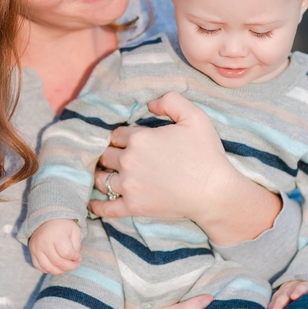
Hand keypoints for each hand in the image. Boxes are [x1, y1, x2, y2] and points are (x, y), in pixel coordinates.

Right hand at [29, 219, 81, 274]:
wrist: (46, 219)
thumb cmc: (63, 226)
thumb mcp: (75, 230)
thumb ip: (77, 246)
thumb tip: (75, 260)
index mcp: (56, 235)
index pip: (66, 253)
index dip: (75, 258)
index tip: (79, 257)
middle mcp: (44, 242)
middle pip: (58, 262)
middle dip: (70, 267)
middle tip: (75, 264)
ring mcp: (36, 248)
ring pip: (48, 268)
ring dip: (60, 271)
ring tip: (66, 267)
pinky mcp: (32, 252)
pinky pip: (39, 267)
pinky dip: (49, 270)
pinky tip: (56, 266)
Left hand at [88, 92, 280, 243]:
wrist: (214, 192)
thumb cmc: (207, 154)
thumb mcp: (195, 116)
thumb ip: (170, 100)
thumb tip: (149, 103)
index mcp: (139, 138)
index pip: (117, 135)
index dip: (123, 137)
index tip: (130, 142)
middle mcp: (129, 161)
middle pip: (106, 155)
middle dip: (111, 155)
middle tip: (119, 159)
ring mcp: (129, 186)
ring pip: (102, 179)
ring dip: (103, 176)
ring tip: (107, 176)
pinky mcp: (133, 207)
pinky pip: (107, 208)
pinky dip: (98, 206)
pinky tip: (93, 204)